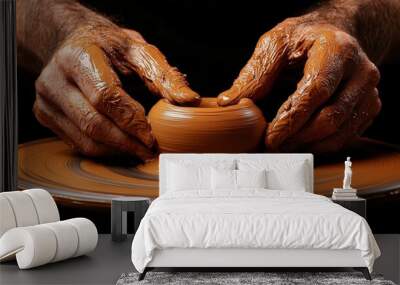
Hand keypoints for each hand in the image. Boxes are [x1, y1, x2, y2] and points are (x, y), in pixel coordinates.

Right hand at [33, 25, 199, 159]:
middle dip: (126, 143)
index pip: (105, 97)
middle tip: (149, 152)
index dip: (131, 121)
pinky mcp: (45, 114)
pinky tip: (120, 146)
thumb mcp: (138, 52)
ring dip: (116, 151)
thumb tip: (189, 100)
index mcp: (78, 57)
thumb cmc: (108, 48)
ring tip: (139, 151)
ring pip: (84, 139)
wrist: (74, 44)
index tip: (152, 138)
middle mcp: (54, 80)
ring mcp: (46, 100)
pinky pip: (76, 143)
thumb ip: (164, 76)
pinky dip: (102, 150)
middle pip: (93, 123)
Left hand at [217, 18, 380, 152]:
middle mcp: (361, 71)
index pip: (316, 91)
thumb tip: (230, 102)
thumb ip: (255, 74)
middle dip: (298, 138)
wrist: (332, 36)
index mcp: (337, 50)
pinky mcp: (369, 106)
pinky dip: (322, 144)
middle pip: (331, 117)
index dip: (292, 120)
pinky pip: (348, 135)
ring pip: (341, 131)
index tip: (270, 139)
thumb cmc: (303, 39)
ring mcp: (369, 91)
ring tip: (284, 146)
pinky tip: (302, 142)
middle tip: (273, 146)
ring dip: (309, 145)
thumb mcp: (274, 45)